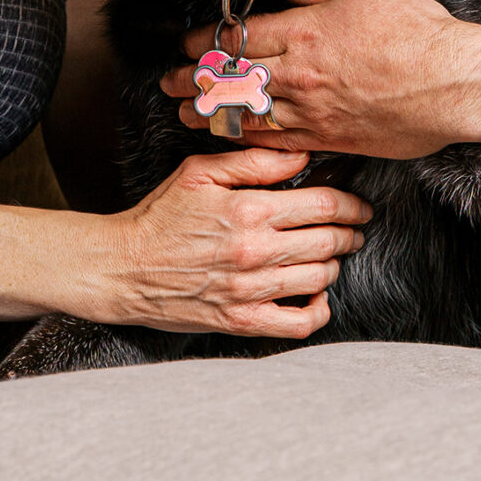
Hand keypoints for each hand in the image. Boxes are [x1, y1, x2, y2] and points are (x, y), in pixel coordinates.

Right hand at [108, 146, 369, 338]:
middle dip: (350, 234)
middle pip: (328, 243)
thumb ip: (254, 162)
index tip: (358, 206)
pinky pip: (298, 324)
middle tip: (353, 229)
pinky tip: (316, 296)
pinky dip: (318, 311)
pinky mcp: (240, 321)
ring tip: (331, 255)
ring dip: (334, 265)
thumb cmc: (159, 216)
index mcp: (248, 210)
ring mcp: (249, 291)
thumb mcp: (200, 172)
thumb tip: (302, 156)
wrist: (122, 267)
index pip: (323, 206)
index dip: (350, 205)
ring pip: (319, 279)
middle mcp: (254, 252)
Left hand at [160, 0, 480, 159]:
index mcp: (306, 31)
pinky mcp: (331, 139)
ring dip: (211, 115)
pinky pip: (278, 143)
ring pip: (247, 115)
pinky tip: (234, 138)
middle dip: (193, 82)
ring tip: (186, 116)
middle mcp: (301, 74)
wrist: (454, 82)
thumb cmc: (417, 31)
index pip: (238, 38)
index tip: (188, 46)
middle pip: (232, 79)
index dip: (205, 44)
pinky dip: (249, 141)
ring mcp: (314, 111)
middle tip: (169, 85)